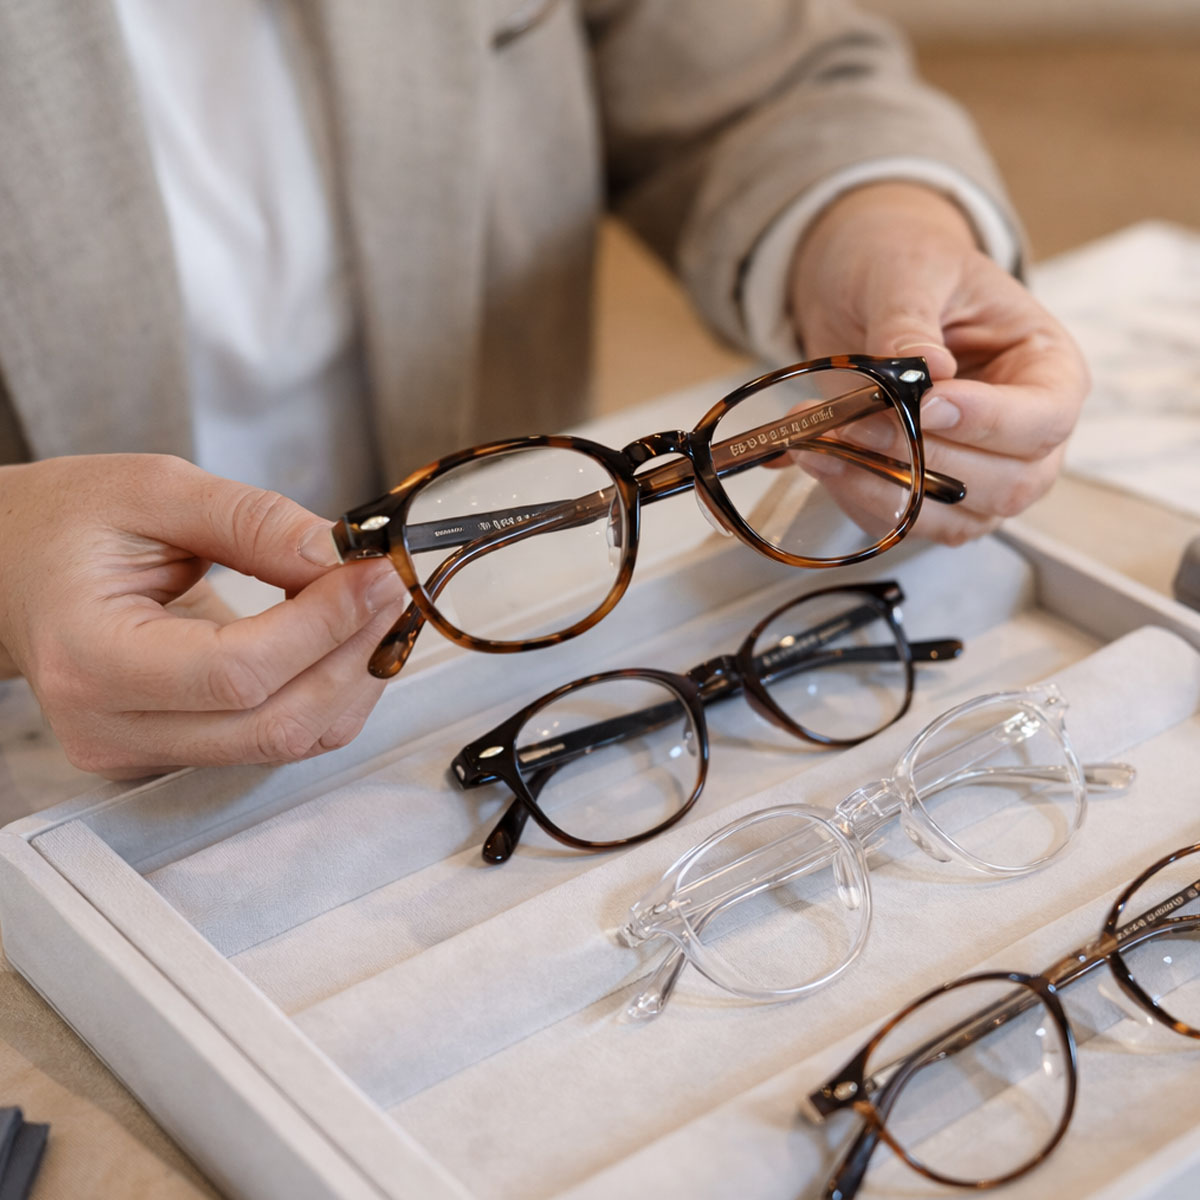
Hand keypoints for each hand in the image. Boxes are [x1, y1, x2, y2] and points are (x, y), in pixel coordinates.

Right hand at [0, 454, 408, 777]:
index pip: (238, 671)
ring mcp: (143, 752)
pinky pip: (275, 739)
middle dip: (355, 654)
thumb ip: (254, 521)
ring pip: (288, 742)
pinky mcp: (176, 753)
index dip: (325, 625)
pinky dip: (328, 692)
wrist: (15, 569)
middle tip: (391, 588)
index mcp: (90, 658)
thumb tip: (340, 554)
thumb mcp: (156, 491)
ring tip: (376, 608)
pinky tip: (345, 640)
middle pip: (275, 722)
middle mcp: (112, 727)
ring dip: (353, 678)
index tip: (376, 574)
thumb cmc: (67, 525)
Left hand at [789, 182, 1087, 544]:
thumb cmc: (908, 268)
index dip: (989, 423)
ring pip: (953, 517)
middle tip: (853, 421)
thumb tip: (925, 371)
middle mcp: (1025, 436)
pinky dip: (855, 496)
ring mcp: (980, 475)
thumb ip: (912, 321)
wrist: (862, 288)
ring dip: (880, 487)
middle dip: (923, 459)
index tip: (927, 405)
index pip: (1045, 419)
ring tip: (822, 443)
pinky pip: (902, 522)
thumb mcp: (911, 271)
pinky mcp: (927, 495)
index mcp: (1048, 369)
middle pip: (1006, 484)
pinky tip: (818, 458)